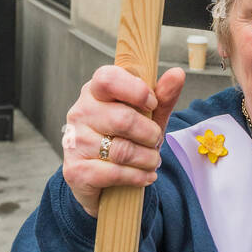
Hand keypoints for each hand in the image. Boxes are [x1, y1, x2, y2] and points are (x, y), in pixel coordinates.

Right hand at [62, 64, 185, 218]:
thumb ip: (163, 96)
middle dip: (150, 134)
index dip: (136, 92)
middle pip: (122, 119)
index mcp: (95, 91)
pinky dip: (138, 177)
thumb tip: (177, 74)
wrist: (104, 178)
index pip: (108, 79)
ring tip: (153, 160)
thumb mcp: (148, 115)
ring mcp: (74, 142)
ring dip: (148, 159)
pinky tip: (146, 176)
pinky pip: (114, 173)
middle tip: (156, 140)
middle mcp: (80, 112)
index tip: (152, 104)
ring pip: (121, 150)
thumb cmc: (127, 137)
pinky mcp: (75, 170)